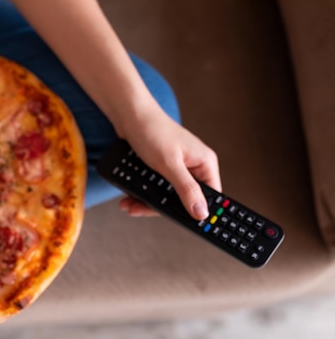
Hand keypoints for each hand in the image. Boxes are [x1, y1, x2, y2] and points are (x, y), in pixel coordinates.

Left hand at [117, 104, 220, 219]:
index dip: (197, 212)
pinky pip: (156, 187)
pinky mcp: (162, 167)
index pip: (210, 197)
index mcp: (205, 163)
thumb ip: (186, 189)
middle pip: (184, 199)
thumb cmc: (152, 132)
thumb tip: (202, 213)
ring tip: (128, 205)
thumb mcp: (169, 165)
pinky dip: (142, 193)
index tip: (182, 223)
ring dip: (146, 202)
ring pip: (167, 195)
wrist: (130, 114)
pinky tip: (128, 197)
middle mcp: (194, 166)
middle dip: (160, 207)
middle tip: (139, 210)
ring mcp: (178, 167)